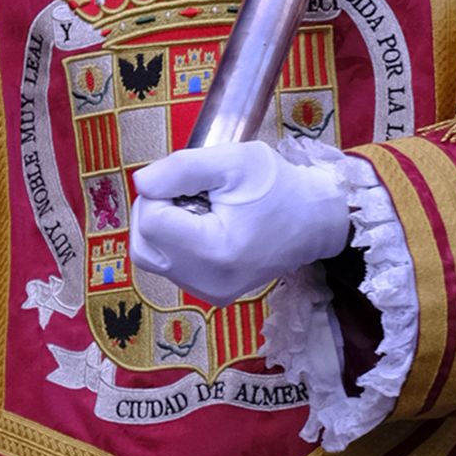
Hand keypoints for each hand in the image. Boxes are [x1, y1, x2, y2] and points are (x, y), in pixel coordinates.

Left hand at [130, 141, 349, 303]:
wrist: (314, 221)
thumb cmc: (280, 186)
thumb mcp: (235, 160)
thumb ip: (181, 168)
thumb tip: (141, 183)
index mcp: (215, 250)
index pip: (151, 221)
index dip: (161, 191)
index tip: (192, 182)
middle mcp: (208, 282)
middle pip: (143, 243)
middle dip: (155, 210)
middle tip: (191, 192)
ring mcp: (210, 293)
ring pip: (152, 256)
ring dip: (164, 226)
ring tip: (201, 209)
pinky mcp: (212, 295)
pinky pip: (170, 267)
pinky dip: (176, 243)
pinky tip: (205, 227)